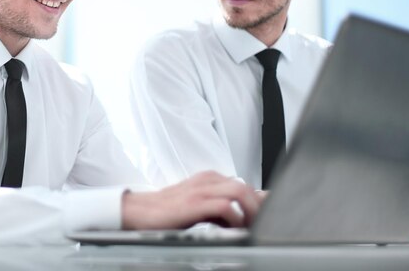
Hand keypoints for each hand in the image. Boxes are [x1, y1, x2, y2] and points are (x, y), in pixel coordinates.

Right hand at [121, 171, 261, 229]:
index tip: (268, 214)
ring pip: (239, 191)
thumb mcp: (199, 203)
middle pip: (246, 185)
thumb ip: (220, 205)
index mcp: (210, 178)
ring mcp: (201, 190)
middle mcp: (208, 180)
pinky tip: (233, 229)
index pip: (245, 183)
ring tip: (251, 226)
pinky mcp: (194, 203)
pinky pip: (224, 206)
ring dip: (251, 210)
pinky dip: (235, 217)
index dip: (260, 200)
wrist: (140, 211)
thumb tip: (246, 214)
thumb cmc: (169, 210)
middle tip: (262, 224)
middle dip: (259, 206)